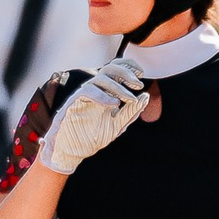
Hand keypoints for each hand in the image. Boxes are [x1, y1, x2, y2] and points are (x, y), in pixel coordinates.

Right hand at [38, 57, 149, 173]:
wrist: (73, 152)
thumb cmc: (92, 138)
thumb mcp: (117, 126)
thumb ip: (130, 112)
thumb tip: (145, 96)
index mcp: (104, 93)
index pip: (115, 70)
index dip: (128, 66)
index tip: (141, 72)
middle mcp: (94, 91)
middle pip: (109, 69)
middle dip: (126, 73)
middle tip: (138, 85)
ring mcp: (83, 96)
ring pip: (99, 78)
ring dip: (117, 87)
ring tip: (130, 99)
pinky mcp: (73, 102)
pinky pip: (87, 91)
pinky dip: (102, 96)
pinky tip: (114, 104)